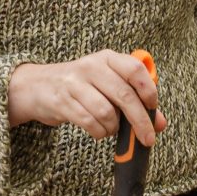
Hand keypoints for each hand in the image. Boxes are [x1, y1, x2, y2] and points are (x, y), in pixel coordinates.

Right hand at [8, 52, 165, 147]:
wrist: (36, 86)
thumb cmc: (80, 86)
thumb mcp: (107, 84)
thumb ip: (134, 100)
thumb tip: (160, 123)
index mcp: (107, 58)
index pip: (135, 70)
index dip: (149, 90)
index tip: (153, 108)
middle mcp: (91, 66)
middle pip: (124, 95)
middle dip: (140, 121)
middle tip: (147, 138)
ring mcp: (74, 83)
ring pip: (106, 112)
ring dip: (113, 128)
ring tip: (111, 128)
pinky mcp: (62, 101)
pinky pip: (89, 122)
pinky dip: (99, 132)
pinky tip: (98, 131)